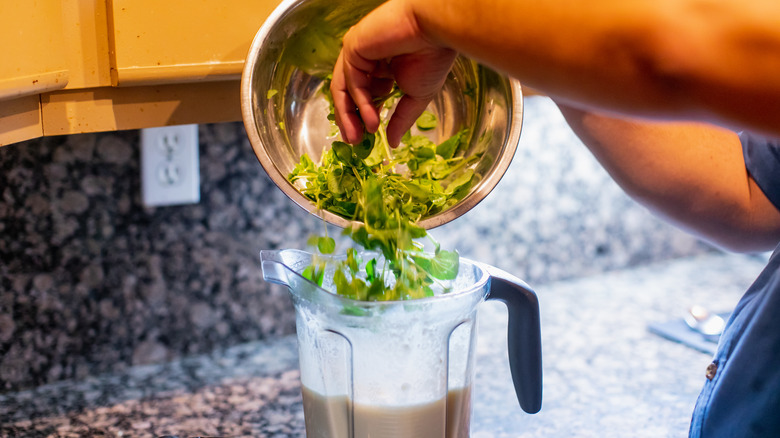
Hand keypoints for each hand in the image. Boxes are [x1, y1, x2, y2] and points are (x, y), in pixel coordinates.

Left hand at [330, 0, 456, 145]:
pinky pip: (350, 81)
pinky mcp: (353, 46)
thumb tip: (392, 143)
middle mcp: (366, 56)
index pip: (363, 93)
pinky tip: (372, 120)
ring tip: (358, 138)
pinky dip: (359, 103)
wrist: (435, 30)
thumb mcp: (416, 97)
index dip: (363, 115)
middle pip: (348, 91)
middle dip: (349, 118)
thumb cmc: (432, 56)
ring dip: (349, 115)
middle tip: (354, 142)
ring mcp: (357, 50)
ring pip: (344, 88)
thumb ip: (401, 119)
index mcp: (381, 65)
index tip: (366, 137)